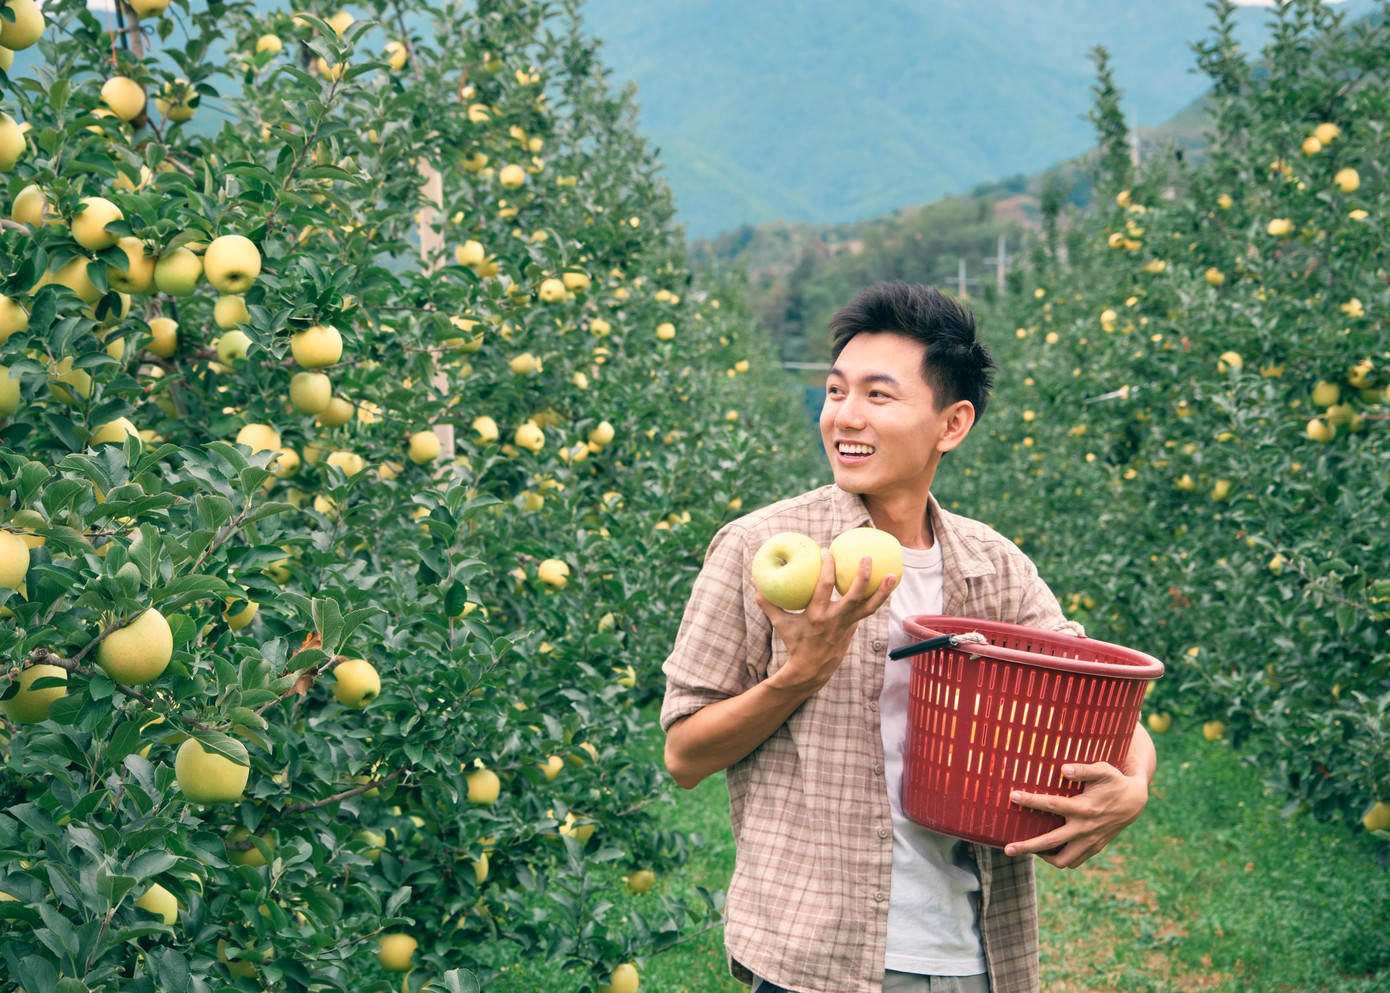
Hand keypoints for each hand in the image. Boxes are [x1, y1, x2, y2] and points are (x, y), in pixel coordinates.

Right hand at [753, 548, 894, 695]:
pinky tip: (886, 583)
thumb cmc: (795, 642)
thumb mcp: (781, 624)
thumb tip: (754, 581)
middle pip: (854, 597)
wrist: (813, 669)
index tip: (827, 550)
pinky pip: (869, 610)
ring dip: (883, 591)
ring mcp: (848, 625)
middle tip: (867, 557)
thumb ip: (768, 603)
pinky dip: (878, 598)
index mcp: (817, 616)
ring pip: (870, 607)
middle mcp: (836, 620)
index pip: (824, 587)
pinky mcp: (855, 628)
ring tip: (894, 575)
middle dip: (862, 577)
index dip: (827, 567)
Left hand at [1003, 759, 1149, 867]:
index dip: (1030, 801)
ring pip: (1063, 860)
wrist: (1135, 801)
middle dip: (1027, 847)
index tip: (1012, 796)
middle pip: (1050, 843)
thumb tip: (1063, 769)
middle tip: (1008, 849)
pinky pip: (1073, 861)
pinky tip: (1048, 849)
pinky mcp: (1094, 848)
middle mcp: (1085, 829)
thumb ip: (1083, 769)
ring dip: (1043, 857)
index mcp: (1084, 808)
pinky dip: (1059, 858)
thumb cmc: (1114, 781)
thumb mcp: (1103, 770)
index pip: (1052, 805)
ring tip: (1029, 848)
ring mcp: (1090, 842)